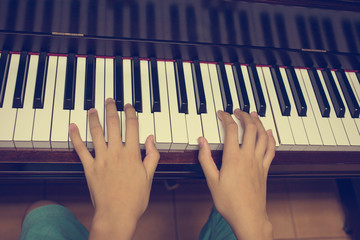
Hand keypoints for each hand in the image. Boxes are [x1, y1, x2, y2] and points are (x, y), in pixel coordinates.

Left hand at [69, 99, 159, 238]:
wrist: (116, 214)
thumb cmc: (134, 199)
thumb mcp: (149, 177)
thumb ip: (151, 156)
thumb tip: (152, 140)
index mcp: (132, 154)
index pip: (132, 127)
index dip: (130, 113)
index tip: (129, 106)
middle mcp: (116, 152)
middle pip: (113, 125)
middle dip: (111, 109)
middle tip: (110, 100)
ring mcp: (101, 159)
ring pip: (96, 133)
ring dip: (94, 118)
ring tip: (93, 108)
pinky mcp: (89, 167)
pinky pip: (80, 149)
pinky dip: (75, 137)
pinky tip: (72, 126)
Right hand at [198, 109, 274, 239]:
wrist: (248, 217)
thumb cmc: (229, 201)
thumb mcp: (211, 180)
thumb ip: (205, 158)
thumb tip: (201, 141)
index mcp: (233, 158)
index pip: (231, 130)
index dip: (226, 118)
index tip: (221, 113)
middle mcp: (248, 156)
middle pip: (250, 128)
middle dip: (244, 116)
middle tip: (238, 110)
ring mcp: (259, 162)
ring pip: (263, 136)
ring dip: (258, 123)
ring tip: (253, 115)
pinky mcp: (265, 169)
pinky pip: (271, 149)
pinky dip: (270, 138)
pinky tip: (268, 132)